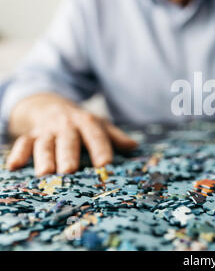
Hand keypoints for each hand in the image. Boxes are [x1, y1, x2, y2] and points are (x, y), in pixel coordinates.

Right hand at [6, 94, 137, 175]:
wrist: (51, 106)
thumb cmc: (81, 123)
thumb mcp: (99, 125)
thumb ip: (115, 137)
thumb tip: (134, 146)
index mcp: (87, 122)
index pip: (96, 136)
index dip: (101, 149)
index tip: (105, 165)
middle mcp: (67, 126)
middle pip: (68, 140)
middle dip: (69, 154)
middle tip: (70, 170)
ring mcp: (47, 131)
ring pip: (45, 143)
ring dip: (44, 157)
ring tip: (45, 173)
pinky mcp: (31, 135)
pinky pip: (22, 143)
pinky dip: (18, 154)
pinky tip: (14, 167)